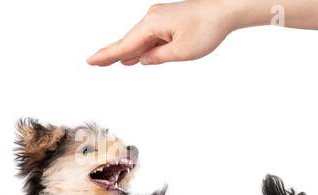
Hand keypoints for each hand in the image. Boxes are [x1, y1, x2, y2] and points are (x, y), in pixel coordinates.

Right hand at [87, 0, 242, 65]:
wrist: (226, 8)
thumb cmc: (207, 27)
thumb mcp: (181, 52)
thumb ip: (157, 57)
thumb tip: (142, 59)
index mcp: (152, 25)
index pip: (124, 45)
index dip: (107, 56)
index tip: (91, 61)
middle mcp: (152, 18)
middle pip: (127, 41)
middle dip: (111, 54)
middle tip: (94, 62)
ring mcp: (159, 19)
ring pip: (138, 40)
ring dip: (125, 52)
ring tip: (109, 62)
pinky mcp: (168, 21)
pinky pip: (149, 37)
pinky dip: (140, 48)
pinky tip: (134, 56)